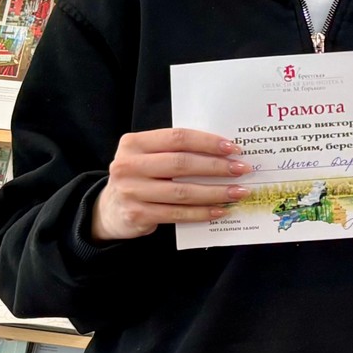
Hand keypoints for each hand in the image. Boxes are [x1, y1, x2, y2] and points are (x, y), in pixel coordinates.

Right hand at [91, 128, 249, 240]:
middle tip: (242, 170)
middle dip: (217, 167)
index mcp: (134, 143)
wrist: (110, 210)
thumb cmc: (140, 178)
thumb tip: (223, 152)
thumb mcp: (149, 158)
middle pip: (182, 164)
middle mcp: (128, 165)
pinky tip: (220, 210)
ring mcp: (131, 191)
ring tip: (238, 192)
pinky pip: (177, 214)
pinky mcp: (136, 215)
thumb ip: (175, 151)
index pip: (177, 138)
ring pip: (182, 192)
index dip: (208, 142)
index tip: (234, 148)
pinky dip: (202, 213)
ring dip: (215, 192)